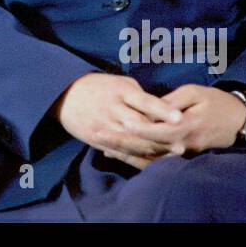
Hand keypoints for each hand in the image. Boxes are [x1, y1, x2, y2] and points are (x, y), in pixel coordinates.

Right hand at [52, 72, 184, 169]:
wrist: (64, 96)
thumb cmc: (98, 87)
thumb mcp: (118, 82)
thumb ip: (139, 96)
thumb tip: (162, 110)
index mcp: (120, 91)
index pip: (144, 101)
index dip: (162, 110)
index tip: (179, 117)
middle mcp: (113, 109)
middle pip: (141, 127)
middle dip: (161, 138)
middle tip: (181, 147)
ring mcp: (106, 127)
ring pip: (133, 143)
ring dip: (153, 152)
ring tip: (171, 157)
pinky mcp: (99, 141)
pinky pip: (121, 153)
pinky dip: (138, 160)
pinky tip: (153, 164)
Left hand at [116, 85, 245, 163]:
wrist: (239, 121)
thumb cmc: (215, 101)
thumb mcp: (194, 93)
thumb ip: (171, 102)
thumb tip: (150, 107)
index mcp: (187, 126)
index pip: (159, 130)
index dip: (140, 127)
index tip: (120, 122)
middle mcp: (184, 144)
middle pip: (150, 146)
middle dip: (124, 142)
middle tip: (99, 134)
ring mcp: (183, 154)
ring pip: (151, 157)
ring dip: (126, 153)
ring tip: (103, 146)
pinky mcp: (182, 157)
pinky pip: (157, 161)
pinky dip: (137, 159)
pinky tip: (119, 154)